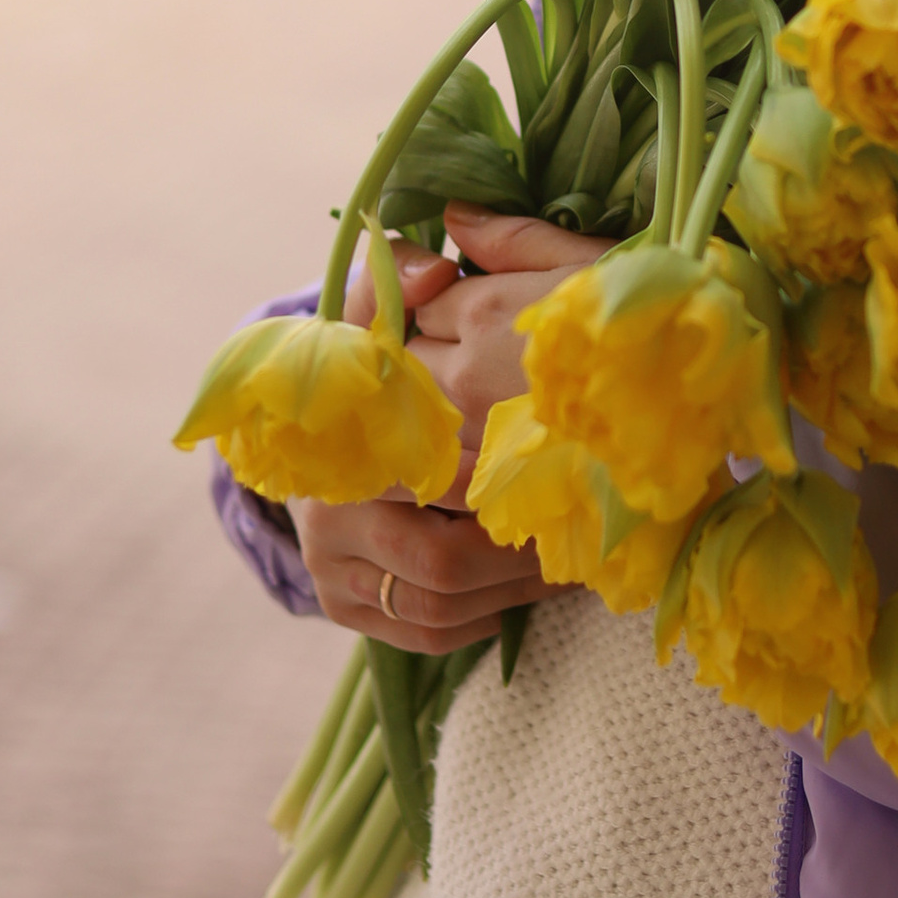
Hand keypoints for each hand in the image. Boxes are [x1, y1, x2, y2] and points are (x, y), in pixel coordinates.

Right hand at [289, 210, 609, 649]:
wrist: (315, 441)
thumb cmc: (374, 375)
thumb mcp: (383, 320)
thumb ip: (401, 286)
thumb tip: (430, 265)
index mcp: (338, 445)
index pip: (432, 478)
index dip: (503, 484)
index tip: (564, 472)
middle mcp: (323, 515)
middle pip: (442, 561)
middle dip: (522, 552)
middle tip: (582, 532)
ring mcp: (329, 569)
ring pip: (439, 604)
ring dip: (514, 589)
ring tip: (569, 559)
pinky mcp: (343, 609)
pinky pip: (427, 632)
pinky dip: (484, 616)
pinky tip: (523, 588)